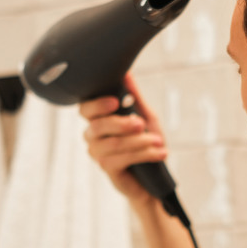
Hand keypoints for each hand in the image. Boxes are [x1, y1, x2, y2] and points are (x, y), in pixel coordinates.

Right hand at [79, 73, 167, 206]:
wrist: (155, 174)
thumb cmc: (146, 142)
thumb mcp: (145, 116)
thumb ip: (134, 97)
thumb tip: (127, 73)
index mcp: (98, 119)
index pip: (85, 108)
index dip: (97, 104)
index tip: (115, 102)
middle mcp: (93, 136)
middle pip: (98, 126)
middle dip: (122, 124)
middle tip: (142, 124)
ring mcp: (98, 154)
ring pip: (113, 144)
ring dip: (140, 141)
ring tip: (159, 141)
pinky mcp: (108, 170)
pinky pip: (122, 159)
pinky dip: (145, 154)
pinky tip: (161, 153)